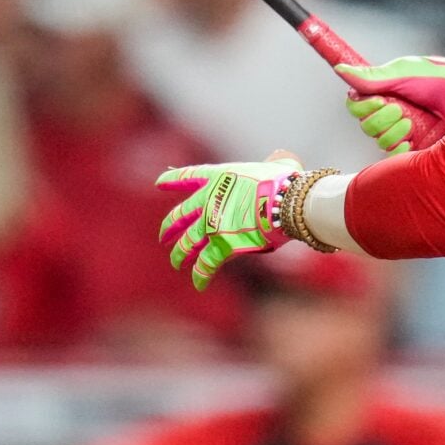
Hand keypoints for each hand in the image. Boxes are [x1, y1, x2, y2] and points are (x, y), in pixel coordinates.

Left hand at [155, 156, 299, 290]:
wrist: (284, 202)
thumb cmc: (284, 182)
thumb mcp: (276, 165)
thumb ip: (273, 163)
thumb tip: (282, 161)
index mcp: (219, 178)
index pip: (189, 177)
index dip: (173, 180)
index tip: (159, 183)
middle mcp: (209, 200)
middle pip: (180, 216)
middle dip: (169, 228)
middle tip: (163, 237)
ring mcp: (212, 224)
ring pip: (187, 243)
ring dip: (180, 254)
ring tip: (176, 262)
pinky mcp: (222, 245)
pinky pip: (206, 264)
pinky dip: (201, 275)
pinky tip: (198, 284)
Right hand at [333, 55, 444, 152]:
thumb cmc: (443, 79)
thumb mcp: (404, 71)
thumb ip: (372, 77)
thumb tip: (341, 70)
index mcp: (388, 93)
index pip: (358, 105)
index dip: (362, 106)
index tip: (377, 99)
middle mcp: (394, 114)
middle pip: (365, 125)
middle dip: (380, 117)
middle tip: (399, 108)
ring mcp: (405, 133)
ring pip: (378, 140)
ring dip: (393, 130)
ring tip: (413, 122)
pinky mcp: (417, 150)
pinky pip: (393, 156)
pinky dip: (398, 148)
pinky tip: (412, 140)